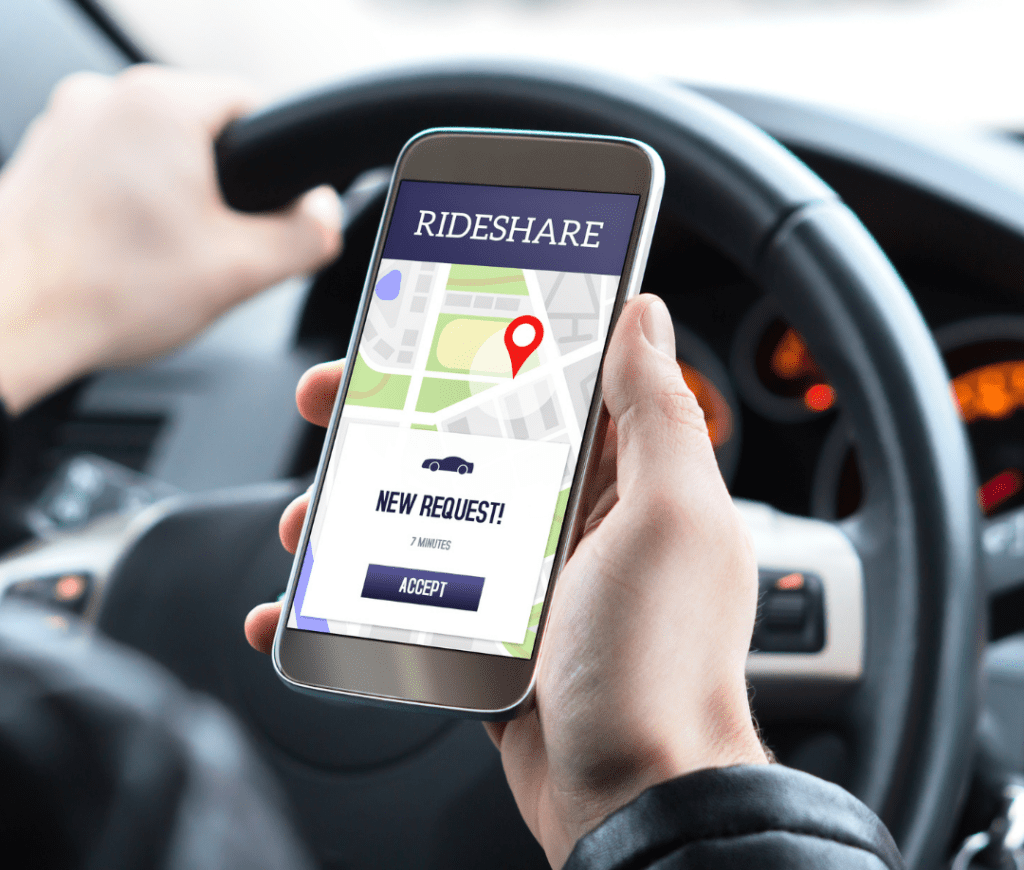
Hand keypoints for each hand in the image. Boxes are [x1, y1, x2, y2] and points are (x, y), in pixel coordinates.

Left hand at [0, 65, 341, 413]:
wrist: (8, 322)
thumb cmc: (105, 291)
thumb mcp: (241, 270)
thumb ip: (307, 235)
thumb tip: (324, 213)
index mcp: (161, 104)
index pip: (254, 103)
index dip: (275, 160)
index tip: (267, 205)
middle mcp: (106, 97)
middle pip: (203, 128)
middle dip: (219, 185)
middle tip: (211, 243)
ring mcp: (65, 124)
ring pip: (155, 149)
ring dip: (172, 194)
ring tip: (160, 254)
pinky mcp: (41, 156)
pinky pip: (111, 166)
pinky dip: (127, 201)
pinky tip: (123, 251)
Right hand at [244, 296, 765, 868]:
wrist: (632, 803)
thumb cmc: (660, 666)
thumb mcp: (669, 520)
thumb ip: (657, 413)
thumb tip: (645, 316)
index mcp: (622, 478)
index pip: (545, 384)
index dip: (480, 347)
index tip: (421, 324)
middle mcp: (573, 519)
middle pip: (467, 444)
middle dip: (391, 421)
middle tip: (330, 404)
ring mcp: (523, 577)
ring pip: (424, 515)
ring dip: (356, 509)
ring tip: (309, 522)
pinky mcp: (484, 631)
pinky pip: (408, 593)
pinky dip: (348, 598)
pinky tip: (301, 606)